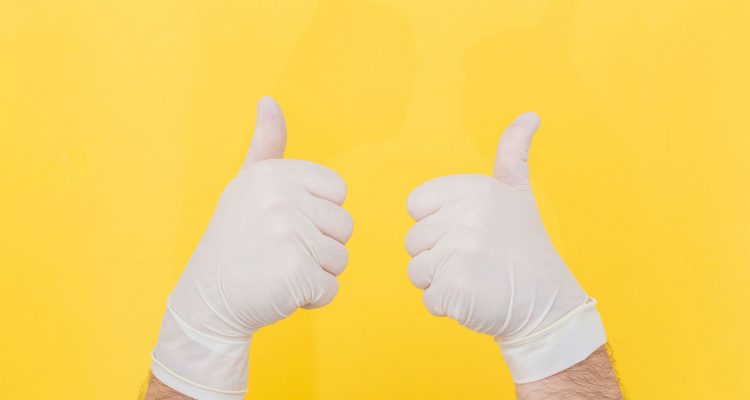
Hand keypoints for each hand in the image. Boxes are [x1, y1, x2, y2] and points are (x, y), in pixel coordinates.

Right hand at [151, 97, 352, 399]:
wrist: (206, 299)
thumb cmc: (234, 241)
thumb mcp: (246, 186)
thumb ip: (266, 145)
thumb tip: (269, 100)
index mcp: (275, 174)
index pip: (338, 193)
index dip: (317, 215)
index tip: (283, 224)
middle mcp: (281, 198)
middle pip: (344, 227)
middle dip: (318, 247)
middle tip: (278, 252)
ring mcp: (289, 234)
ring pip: (341, 258)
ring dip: (316, 273)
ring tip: (278, 270)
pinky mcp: (296, 272)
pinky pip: (331, 288)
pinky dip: (311, 299)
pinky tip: (280, 292)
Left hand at [405, 113, 605, 382]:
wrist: (547, 302)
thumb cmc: (524, 247)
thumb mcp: (517, 193)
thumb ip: (513, 154)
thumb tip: (530, 116)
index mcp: (473, 189)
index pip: (416, 206)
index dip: (437, 224)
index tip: (470, 231)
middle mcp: (466, 216)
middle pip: (414, 241)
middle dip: (439, 256)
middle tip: (478, 260)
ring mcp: (460, 253)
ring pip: (417, 270)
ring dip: (441, 281)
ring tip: (477, 277)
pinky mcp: (456, 288)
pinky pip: (428, 298)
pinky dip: (448, 305)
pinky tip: (476, 297)